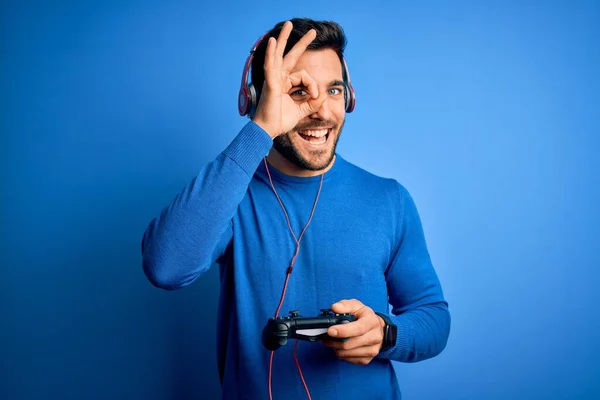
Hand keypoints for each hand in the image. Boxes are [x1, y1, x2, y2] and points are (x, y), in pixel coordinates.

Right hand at [252, 20, 327, 137]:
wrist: (268, 131)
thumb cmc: (280, 121)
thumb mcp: (302, 111)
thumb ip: (313, 103)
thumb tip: (323, 95)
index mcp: (286, 83)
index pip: (304, 76)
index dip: (313, 85)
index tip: (316, 96)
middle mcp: (279, 78)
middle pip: (290, 56)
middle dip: (300, 43)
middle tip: (313, 32)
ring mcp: (273, 79)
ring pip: (278, 54)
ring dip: (283, 38)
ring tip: (288, 25)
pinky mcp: (270, 83)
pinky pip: (270, 65)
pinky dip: (270, 53)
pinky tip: (271, 41)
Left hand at [322, 299, 385, 364]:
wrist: (377, 329)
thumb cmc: (363, 316)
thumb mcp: (356, 306)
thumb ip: (345, 305)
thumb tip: (335, 308)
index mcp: (372, 322)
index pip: (358, 329)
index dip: (343, 331)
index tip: (330, 331)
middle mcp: (375, 337)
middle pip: (350, 343)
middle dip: (334, 340)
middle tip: (325, 336)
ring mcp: (372, 350)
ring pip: (347, 353)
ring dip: (335, 347)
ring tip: (332, 340)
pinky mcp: (367, 360)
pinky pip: (348, 359)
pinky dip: (340, 353)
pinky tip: (340, 346)